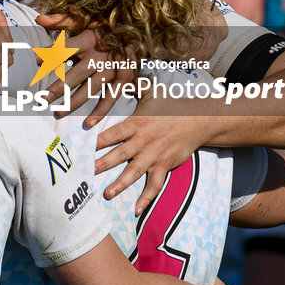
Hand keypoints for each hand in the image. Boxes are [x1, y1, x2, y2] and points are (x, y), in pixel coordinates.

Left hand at [37, 14, 137, 125]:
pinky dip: (101, 111)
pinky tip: (88, 123)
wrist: (138, 32)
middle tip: (41, 99)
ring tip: (58, 112)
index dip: (50, 54)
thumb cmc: (105, 27)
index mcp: (89, 40)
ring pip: (90, 89)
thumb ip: (62, 20)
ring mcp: (112, 70)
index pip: (66, 49)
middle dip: (58, 88)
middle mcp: (100, 56)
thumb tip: (39, 18)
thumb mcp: (86, 20)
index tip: (34, 60)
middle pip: (76, 74)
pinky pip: (110, 98)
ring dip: (74, 102)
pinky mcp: (123, 80)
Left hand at [94, 96, 204, 214]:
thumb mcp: (151, 91)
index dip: (100, 138)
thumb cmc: (172, 105)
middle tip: (90, 171)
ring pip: (135, 171)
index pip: (115, 132)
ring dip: (120, 183)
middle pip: (121, 153)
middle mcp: (143, 141)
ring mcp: (154, 155)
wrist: (198, 120)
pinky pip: (154, 184)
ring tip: (107, 193)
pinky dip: (146, 198)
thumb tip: (118, 74)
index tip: (86, 145)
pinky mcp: (164, 166)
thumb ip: (132, 86)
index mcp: (137, 123)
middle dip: (105, 162)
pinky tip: (136, 209)